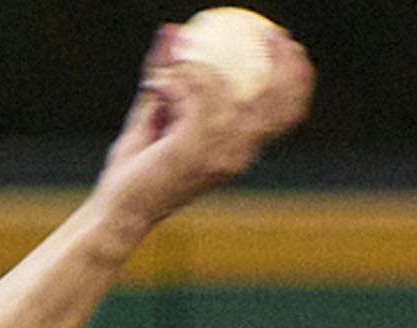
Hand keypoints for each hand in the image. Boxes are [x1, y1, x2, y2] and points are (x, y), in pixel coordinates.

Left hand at [93, 21, 315, 239]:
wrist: (118, 210)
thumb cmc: (136, 172)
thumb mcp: (155, 115)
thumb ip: (167, 75)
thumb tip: (171, 29)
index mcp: (239, 151)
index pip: (287, 114)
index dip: (298, 77)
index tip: (290, 45)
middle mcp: (237, 155)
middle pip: (279, 103)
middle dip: (285, 63)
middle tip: (271, 34)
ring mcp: (217, 154)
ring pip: (233, 92)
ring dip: (203, 69)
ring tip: (178, 63)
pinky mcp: (192, 149)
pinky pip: (199, 94)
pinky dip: (182, 79)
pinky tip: (163, 80)